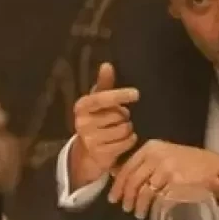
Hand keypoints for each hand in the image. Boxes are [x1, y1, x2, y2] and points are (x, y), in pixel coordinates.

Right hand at [67, 63, 139, 187]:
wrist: (87, 152)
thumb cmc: (96, 121)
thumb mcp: (97, 102)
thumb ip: (104, 84)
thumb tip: (107, 65)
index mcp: (82, 106)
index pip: (103, 98)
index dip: (120, 95)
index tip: (136, 94)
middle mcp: (82, 123)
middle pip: (119, 115)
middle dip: (123, 117)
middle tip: (117, 120)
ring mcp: (90, 140)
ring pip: (124, 129)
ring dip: (127, 129)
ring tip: (119, 130)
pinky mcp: (101, 154)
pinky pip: (126, 142)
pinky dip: (129, 141)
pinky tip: (122, 141)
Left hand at [108, 140, 218, 218]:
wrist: (216, 169)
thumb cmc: (190, 164)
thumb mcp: (164, 156)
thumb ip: (144, 164)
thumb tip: (117, 175)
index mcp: (151, 147)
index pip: (126, 166)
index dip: (117, 184)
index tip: (113, 196)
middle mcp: (155, 155)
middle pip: (132, 179)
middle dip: (125, 196)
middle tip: (123, 207)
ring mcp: (165, 167)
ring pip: (142, 190)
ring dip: (137, 205)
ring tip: (136, 213)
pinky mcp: (174, 180)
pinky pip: (157, 196)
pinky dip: (150, 206)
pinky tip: (150, 211)